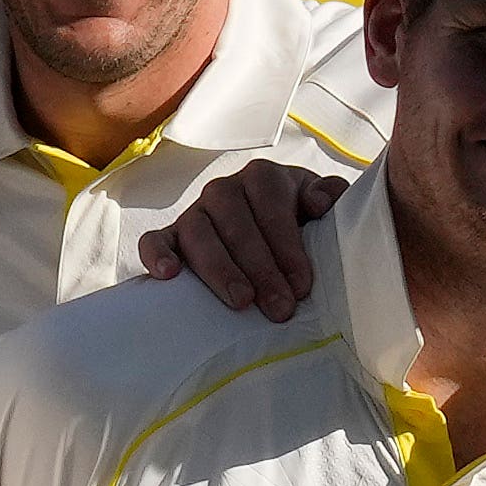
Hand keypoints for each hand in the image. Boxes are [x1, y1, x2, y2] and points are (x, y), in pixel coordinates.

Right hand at [136, 160, 343, 322]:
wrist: (268, 242)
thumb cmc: (298, 228)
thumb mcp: (319, 210)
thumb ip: (330, 198)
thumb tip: (320, 201)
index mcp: (263, 178)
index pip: (270, 203)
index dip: (286, 244)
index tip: (302, 285)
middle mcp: (225, 190)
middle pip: (235, 220)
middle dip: (260, 267)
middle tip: (278, 308)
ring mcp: (194, 213)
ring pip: (197, 232)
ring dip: (219, 268)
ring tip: (240, 302)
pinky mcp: (170, 237)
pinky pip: (154, 240)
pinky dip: (157, 255)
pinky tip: (168, 276)